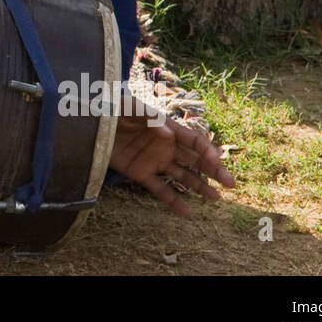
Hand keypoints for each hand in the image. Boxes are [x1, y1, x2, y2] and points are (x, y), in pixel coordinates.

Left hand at [108, 91, 235, 216]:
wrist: (91, 121)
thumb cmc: (113, 109)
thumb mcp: (131, 108)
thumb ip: (150, 118)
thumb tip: (169, 134)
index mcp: (167, 128)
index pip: (193, 140)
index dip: (206, 150)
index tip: (216, 162)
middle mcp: (165, 146)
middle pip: (194, 159)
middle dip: (213, 170)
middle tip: (231, 183)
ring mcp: (154, 160)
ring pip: (182, 175)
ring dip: (199, 186)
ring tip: (216, 198)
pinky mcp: (140, 173)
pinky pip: (160, 189)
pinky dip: (173, 201)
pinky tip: (188, 213)